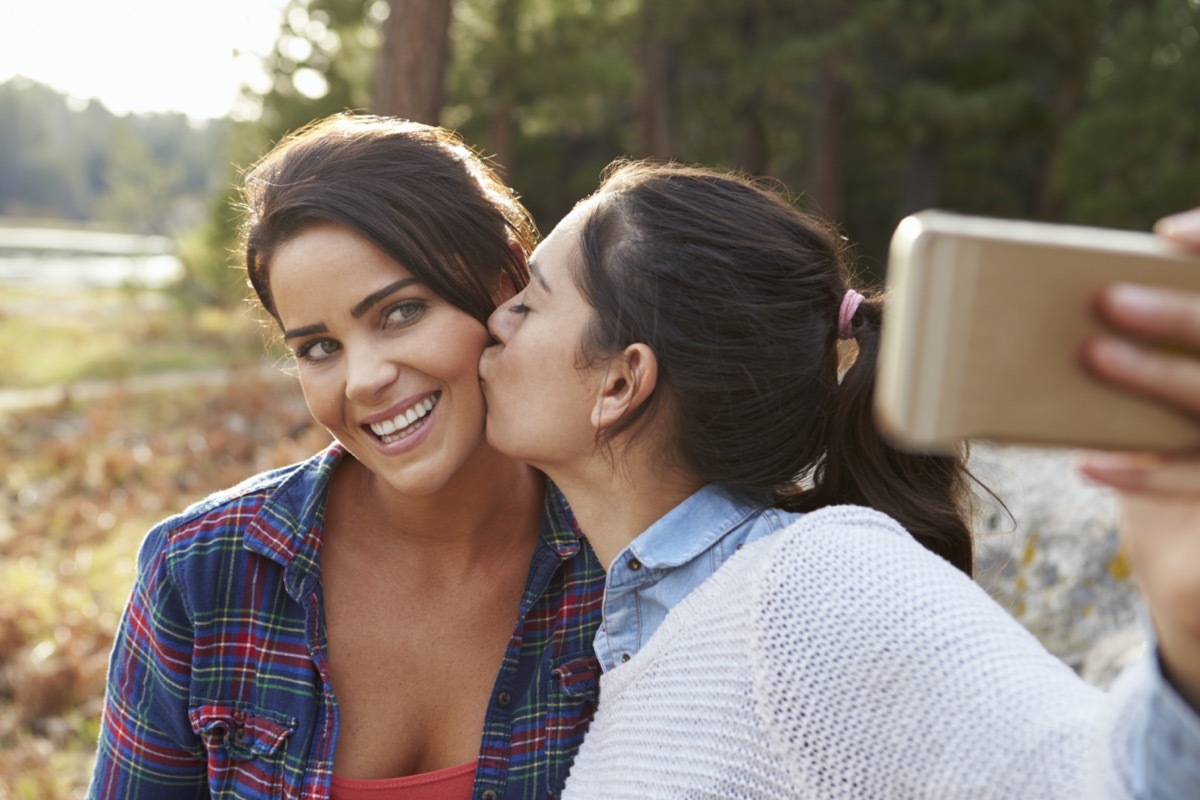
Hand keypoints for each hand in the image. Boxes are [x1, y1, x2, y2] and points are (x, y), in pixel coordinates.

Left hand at [1078, 207, 1199, 711]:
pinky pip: (1190, 482)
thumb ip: (1154, 335)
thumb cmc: (1164, 405)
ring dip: (1154, 375)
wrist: (1193, 543)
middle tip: (1107, 299)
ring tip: (1091, 353)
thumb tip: (1065, 292)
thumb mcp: (1169, 366)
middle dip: (1175, 316)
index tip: (1163, 235)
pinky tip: (1085, 462)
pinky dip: (1138, 473)